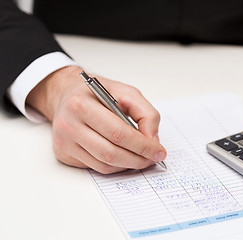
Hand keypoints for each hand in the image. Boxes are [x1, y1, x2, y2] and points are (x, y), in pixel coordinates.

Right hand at [26, 66, 166, 173]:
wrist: (67, 94)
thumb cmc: (99, 94)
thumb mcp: (127, 93)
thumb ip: (146, 114)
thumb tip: (152, 140)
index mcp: (82, 105)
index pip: (118, 133)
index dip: (142, 146)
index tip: (159, 152)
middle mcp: (68, 125)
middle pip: (110, 153)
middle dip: (138, 159)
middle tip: (152, 159)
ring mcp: (64, 142)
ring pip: (104, 165)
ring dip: (128, 166)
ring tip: (142, 159)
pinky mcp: (64, 154)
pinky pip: (95, 167)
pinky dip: (115, 166)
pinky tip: (124, 158)